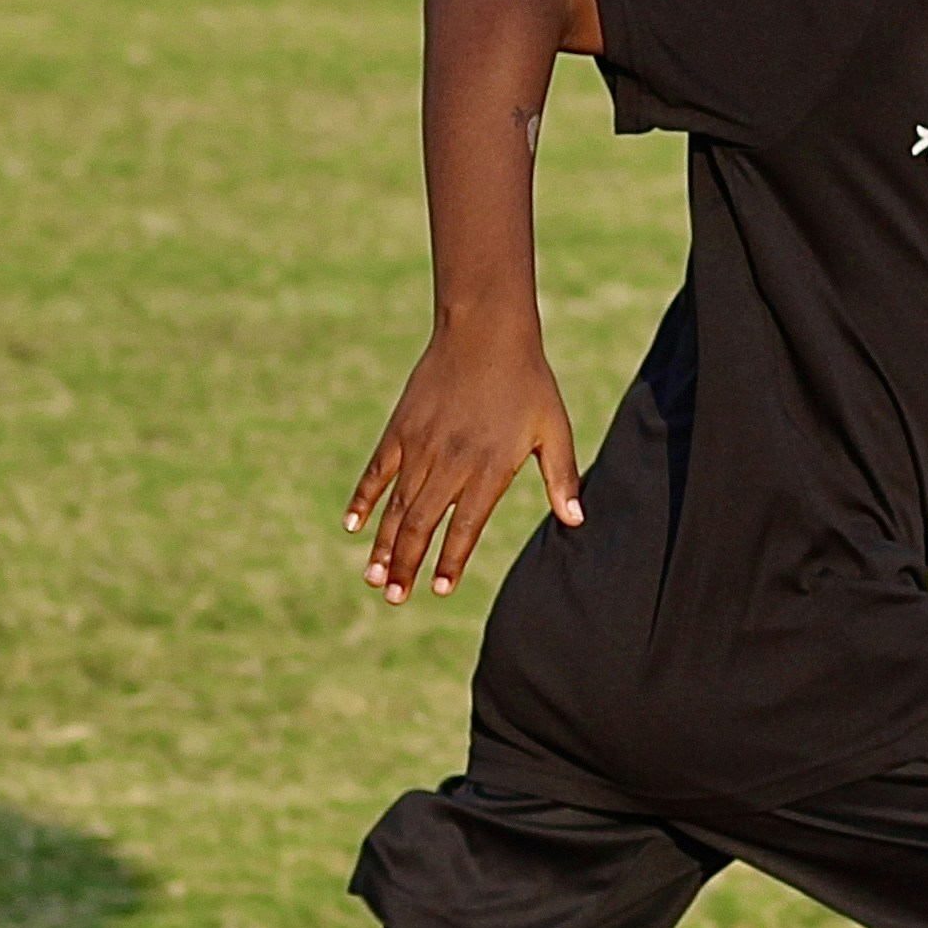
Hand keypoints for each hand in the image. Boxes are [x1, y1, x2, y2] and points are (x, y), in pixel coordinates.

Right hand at [342, 323, 580, 602]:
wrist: (485, 330)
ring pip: (397, 505)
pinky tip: (352, 527)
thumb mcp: (554, 428)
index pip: (466, 526)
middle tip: (395, 598)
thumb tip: (576, 522)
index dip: (451, 560)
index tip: (440, 590)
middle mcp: (451, 461)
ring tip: (374, 578)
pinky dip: (363, 499)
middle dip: (408, 565)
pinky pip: (377, 471)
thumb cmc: (527, 381)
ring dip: (384, 544)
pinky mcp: (401, 428)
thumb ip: (562, 477)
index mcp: (490, 467)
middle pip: (423, 523)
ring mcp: (420, 445)